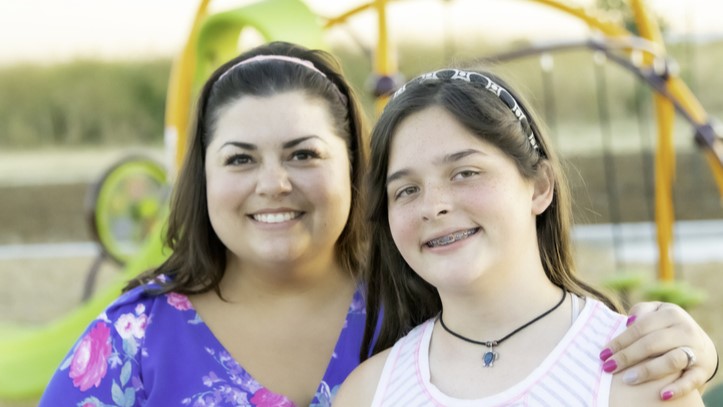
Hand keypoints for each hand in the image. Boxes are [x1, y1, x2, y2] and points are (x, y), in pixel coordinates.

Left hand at [599, 301, 716, 400]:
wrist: (701, 345)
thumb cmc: (667, 328)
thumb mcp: (657, 313)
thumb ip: (641, 312)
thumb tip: (627, 322)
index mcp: (671, 313)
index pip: (641, 327)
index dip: (621, 341)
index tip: (603, 353)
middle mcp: (685, 330)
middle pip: (652, 343)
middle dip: (628, 356)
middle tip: (609, 367)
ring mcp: (696, 351)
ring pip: (671, 360)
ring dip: (647, 371)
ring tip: (627, 379)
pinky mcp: (702, 370)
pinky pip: (690, 380)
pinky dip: (678, 388)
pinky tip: (662, 395)